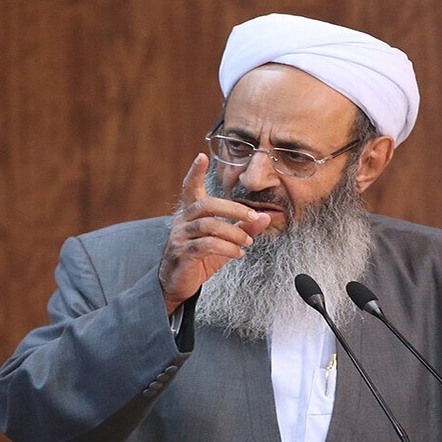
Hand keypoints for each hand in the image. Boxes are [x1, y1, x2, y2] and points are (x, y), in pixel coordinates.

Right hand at [159, 154, 270, 312]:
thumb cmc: (199, 259)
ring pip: (208, 224)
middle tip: (253, 216)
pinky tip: (237, 253)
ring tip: (247, 241)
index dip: (195, 172)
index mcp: (190, 214)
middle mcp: (182, 221)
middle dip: (233, 208)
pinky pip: (206, 245)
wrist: (177, 285)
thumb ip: (242, 227)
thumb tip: (265, 216)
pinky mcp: (182, 253)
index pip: (190, 187)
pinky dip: (226, 248)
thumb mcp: (224, 241)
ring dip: (233, 232)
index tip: (201, 156)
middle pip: (206, 203)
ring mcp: (180, 237)